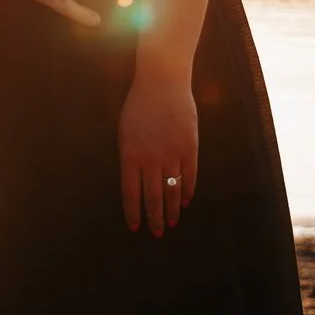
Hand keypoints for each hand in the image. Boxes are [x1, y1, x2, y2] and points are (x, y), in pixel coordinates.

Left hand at [119, 73, 196, 236]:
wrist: (163, 81)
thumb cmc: (138, 105)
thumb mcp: (124, 131)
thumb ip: (129, 157)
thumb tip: (134, 182)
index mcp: (130, 155)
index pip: (131, 193)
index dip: (133, 212)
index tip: (135, 227)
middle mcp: (151, 159)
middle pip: (153, 197)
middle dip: (154, 218)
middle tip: (157, 233)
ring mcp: (172, 153)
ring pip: (172, 190)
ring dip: (171, 210)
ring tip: (171, 223)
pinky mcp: (189, 147)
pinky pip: (189, 176)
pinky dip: (187, 191)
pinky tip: (184, 202)